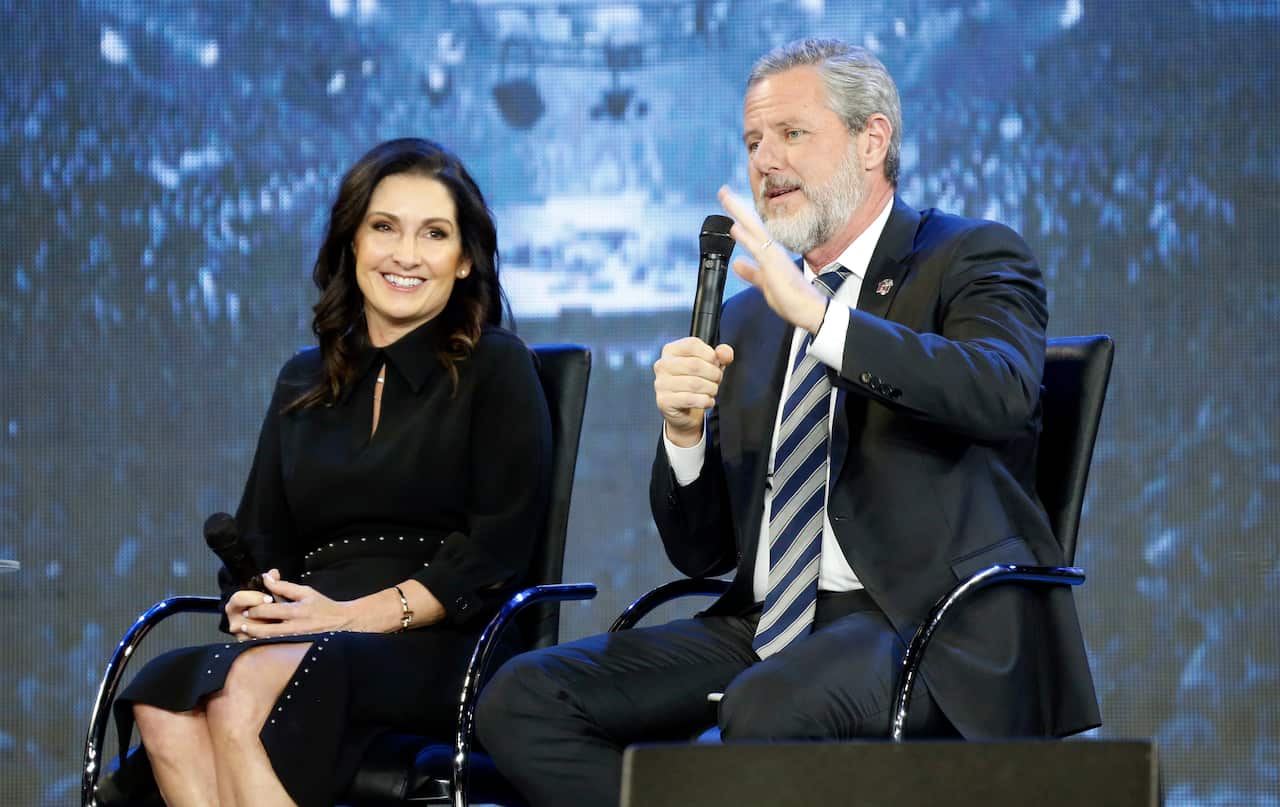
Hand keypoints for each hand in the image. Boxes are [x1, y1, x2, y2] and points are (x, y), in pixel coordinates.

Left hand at [231, 571, 371, 638]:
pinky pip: (276, 649)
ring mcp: (295, 640)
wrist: (343, 623)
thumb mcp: (305, 592)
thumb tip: (267, 577)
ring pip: (268, 642)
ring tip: (246, 634)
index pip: (267, 610)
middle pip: (264, 629)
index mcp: (296, 610)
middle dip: (250, 626)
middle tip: (241, 624)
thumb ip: (284, 586)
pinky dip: (265, 646)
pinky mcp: (297, 649)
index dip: (254, 609)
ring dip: (254, 638)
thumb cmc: (323, 606)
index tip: (248, 608)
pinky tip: (259, 643)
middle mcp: (294, 627)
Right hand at [653, 336, 733, 446]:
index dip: (710, 355)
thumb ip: (720, 355)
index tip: (715, 364)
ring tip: (711, 391)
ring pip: (694, 383)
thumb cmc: (695, 384)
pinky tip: (706, 401)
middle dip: (713, 374)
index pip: (692, 344)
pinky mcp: (664, 401)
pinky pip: (690, 399)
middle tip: (716, 381)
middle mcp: (662, 365)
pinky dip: (704, 401)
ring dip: (710, 389)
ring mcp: (661, 383)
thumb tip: (725, 353)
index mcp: (671, 350)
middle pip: (695, 365)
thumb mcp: (710, 366)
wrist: (683, 411)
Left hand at [717, 185, 827, 333]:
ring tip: (726, 198)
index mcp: (770, 254)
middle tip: (722, 191)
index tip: (728, 203)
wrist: (810, 311)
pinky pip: (758, 248)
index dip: (740, 217)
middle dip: (736, 207)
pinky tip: (735, 227)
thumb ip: (751, 273)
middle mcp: (772, 251)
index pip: (752, 232)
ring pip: (754, 229)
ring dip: (739, 213)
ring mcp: (774, 256)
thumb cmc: (792, 299)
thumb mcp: (765, 283)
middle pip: (752, 224)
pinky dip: (746, 237)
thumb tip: (737, 263)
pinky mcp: (774, 266)